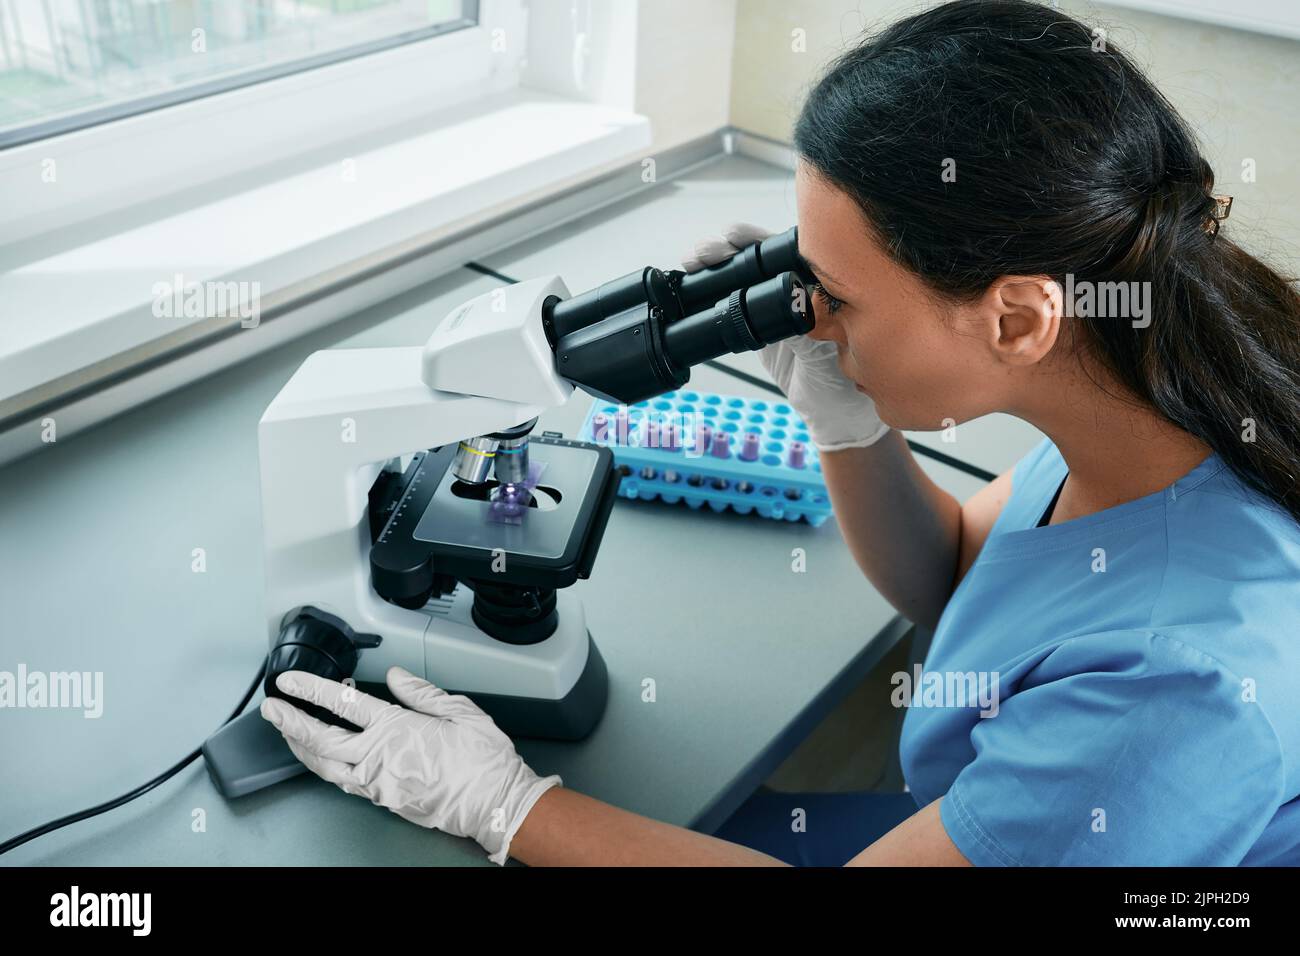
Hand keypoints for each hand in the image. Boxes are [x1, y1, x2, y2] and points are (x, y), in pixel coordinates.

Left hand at [261, 667, 560, 865]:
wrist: (497, 805)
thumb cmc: (484, 762)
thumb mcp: (461, 712)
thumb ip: (422, 692)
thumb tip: (396, 677)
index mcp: (397, 729)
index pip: (342, 704)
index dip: (311, 690)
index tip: (290, 681)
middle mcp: (380, 758)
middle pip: (321, 738)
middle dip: (290, 721)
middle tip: (271, 708)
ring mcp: (378, 783)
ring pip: (325, 766)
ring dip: (301, 747)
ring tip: (286, 733)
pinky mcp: (384, 800)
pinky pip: (343, 783)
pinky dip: (324, 767)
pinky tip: (321, 760)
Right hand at [681, 223, 888, 450]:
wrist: (830, 412)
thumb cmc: (842, 382)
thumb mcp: (823, 355)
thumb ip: (805, 329)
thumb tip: (789, 301)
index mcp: (822, 286)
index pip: (788, 250)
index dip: (759, 239)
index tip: (737, 237)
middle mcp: (801, 287)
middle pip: (761, 256)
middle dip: (731, 247)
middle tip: (707, 251)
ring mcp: (780, 304)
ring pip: (746, 274)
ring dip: (718, 264)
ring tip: (695, 259)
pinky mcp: (762, 323)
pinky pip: (738, 299)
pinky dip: (715, 288)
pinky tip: (696, 280)